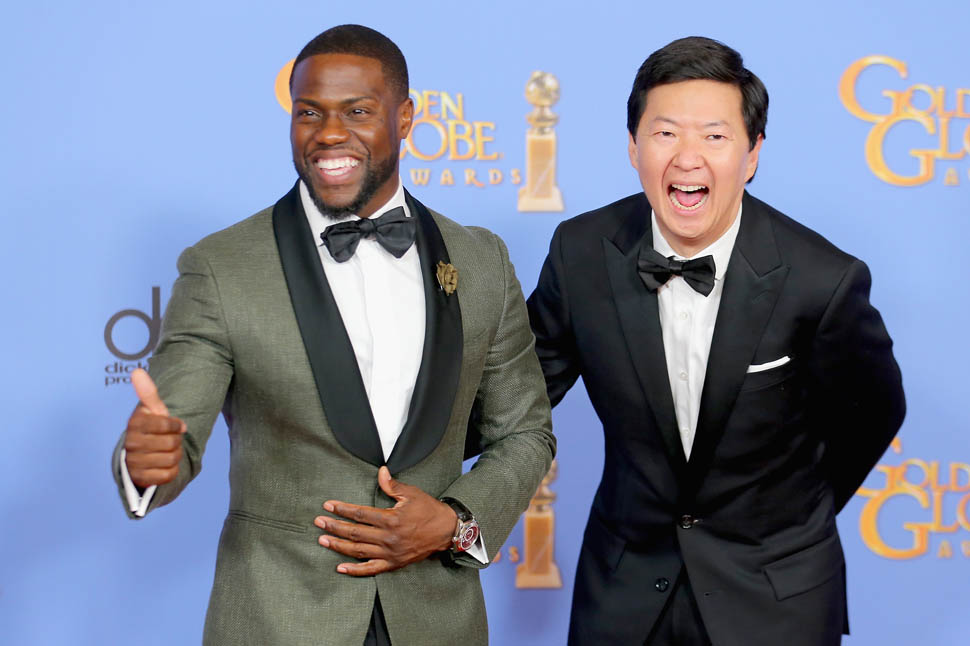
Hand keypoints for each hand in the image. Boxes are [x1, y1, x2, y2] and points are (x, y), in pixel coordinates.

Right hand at [123, 369, 185, 487]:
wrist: (141, 455)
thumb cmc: (151, 429)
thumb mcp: (152, 410)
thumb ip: (148, 393)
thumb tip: (137, 371)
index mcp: (135, 423)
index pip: (166, 425)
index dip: (176, 426)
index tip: (177, 426)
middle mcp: (131, 443)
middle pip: (171, 443)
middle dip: (177, 441)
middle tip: (170, 441)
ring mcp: (133, 462)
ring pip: (171, 459)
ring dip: (175, 456)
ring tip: (167, 452)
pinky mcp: (139, 478)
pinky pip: (167, 475)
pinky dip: (172, 471)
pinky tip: (164, 465)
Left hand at [314, 466, 458, 575]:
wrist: (447, 531)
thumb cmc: (429, 510)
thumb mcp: (412, 494)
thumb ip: (393, 485)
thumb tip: (381, 471)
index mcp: (391, 519)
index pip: (360, 514)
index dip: (342, 509)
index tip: (328, 506)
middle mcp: (388, 538)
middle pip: (355, 532)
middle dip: (334, 527)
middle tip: (318, 522)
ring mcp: (390, 553)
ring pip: (358, 551)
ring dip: (339, 546)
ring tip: (323, 540)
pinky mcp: (394, 563)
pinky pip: (371, 569)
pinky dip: (355, 570)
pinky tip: (340, 567)